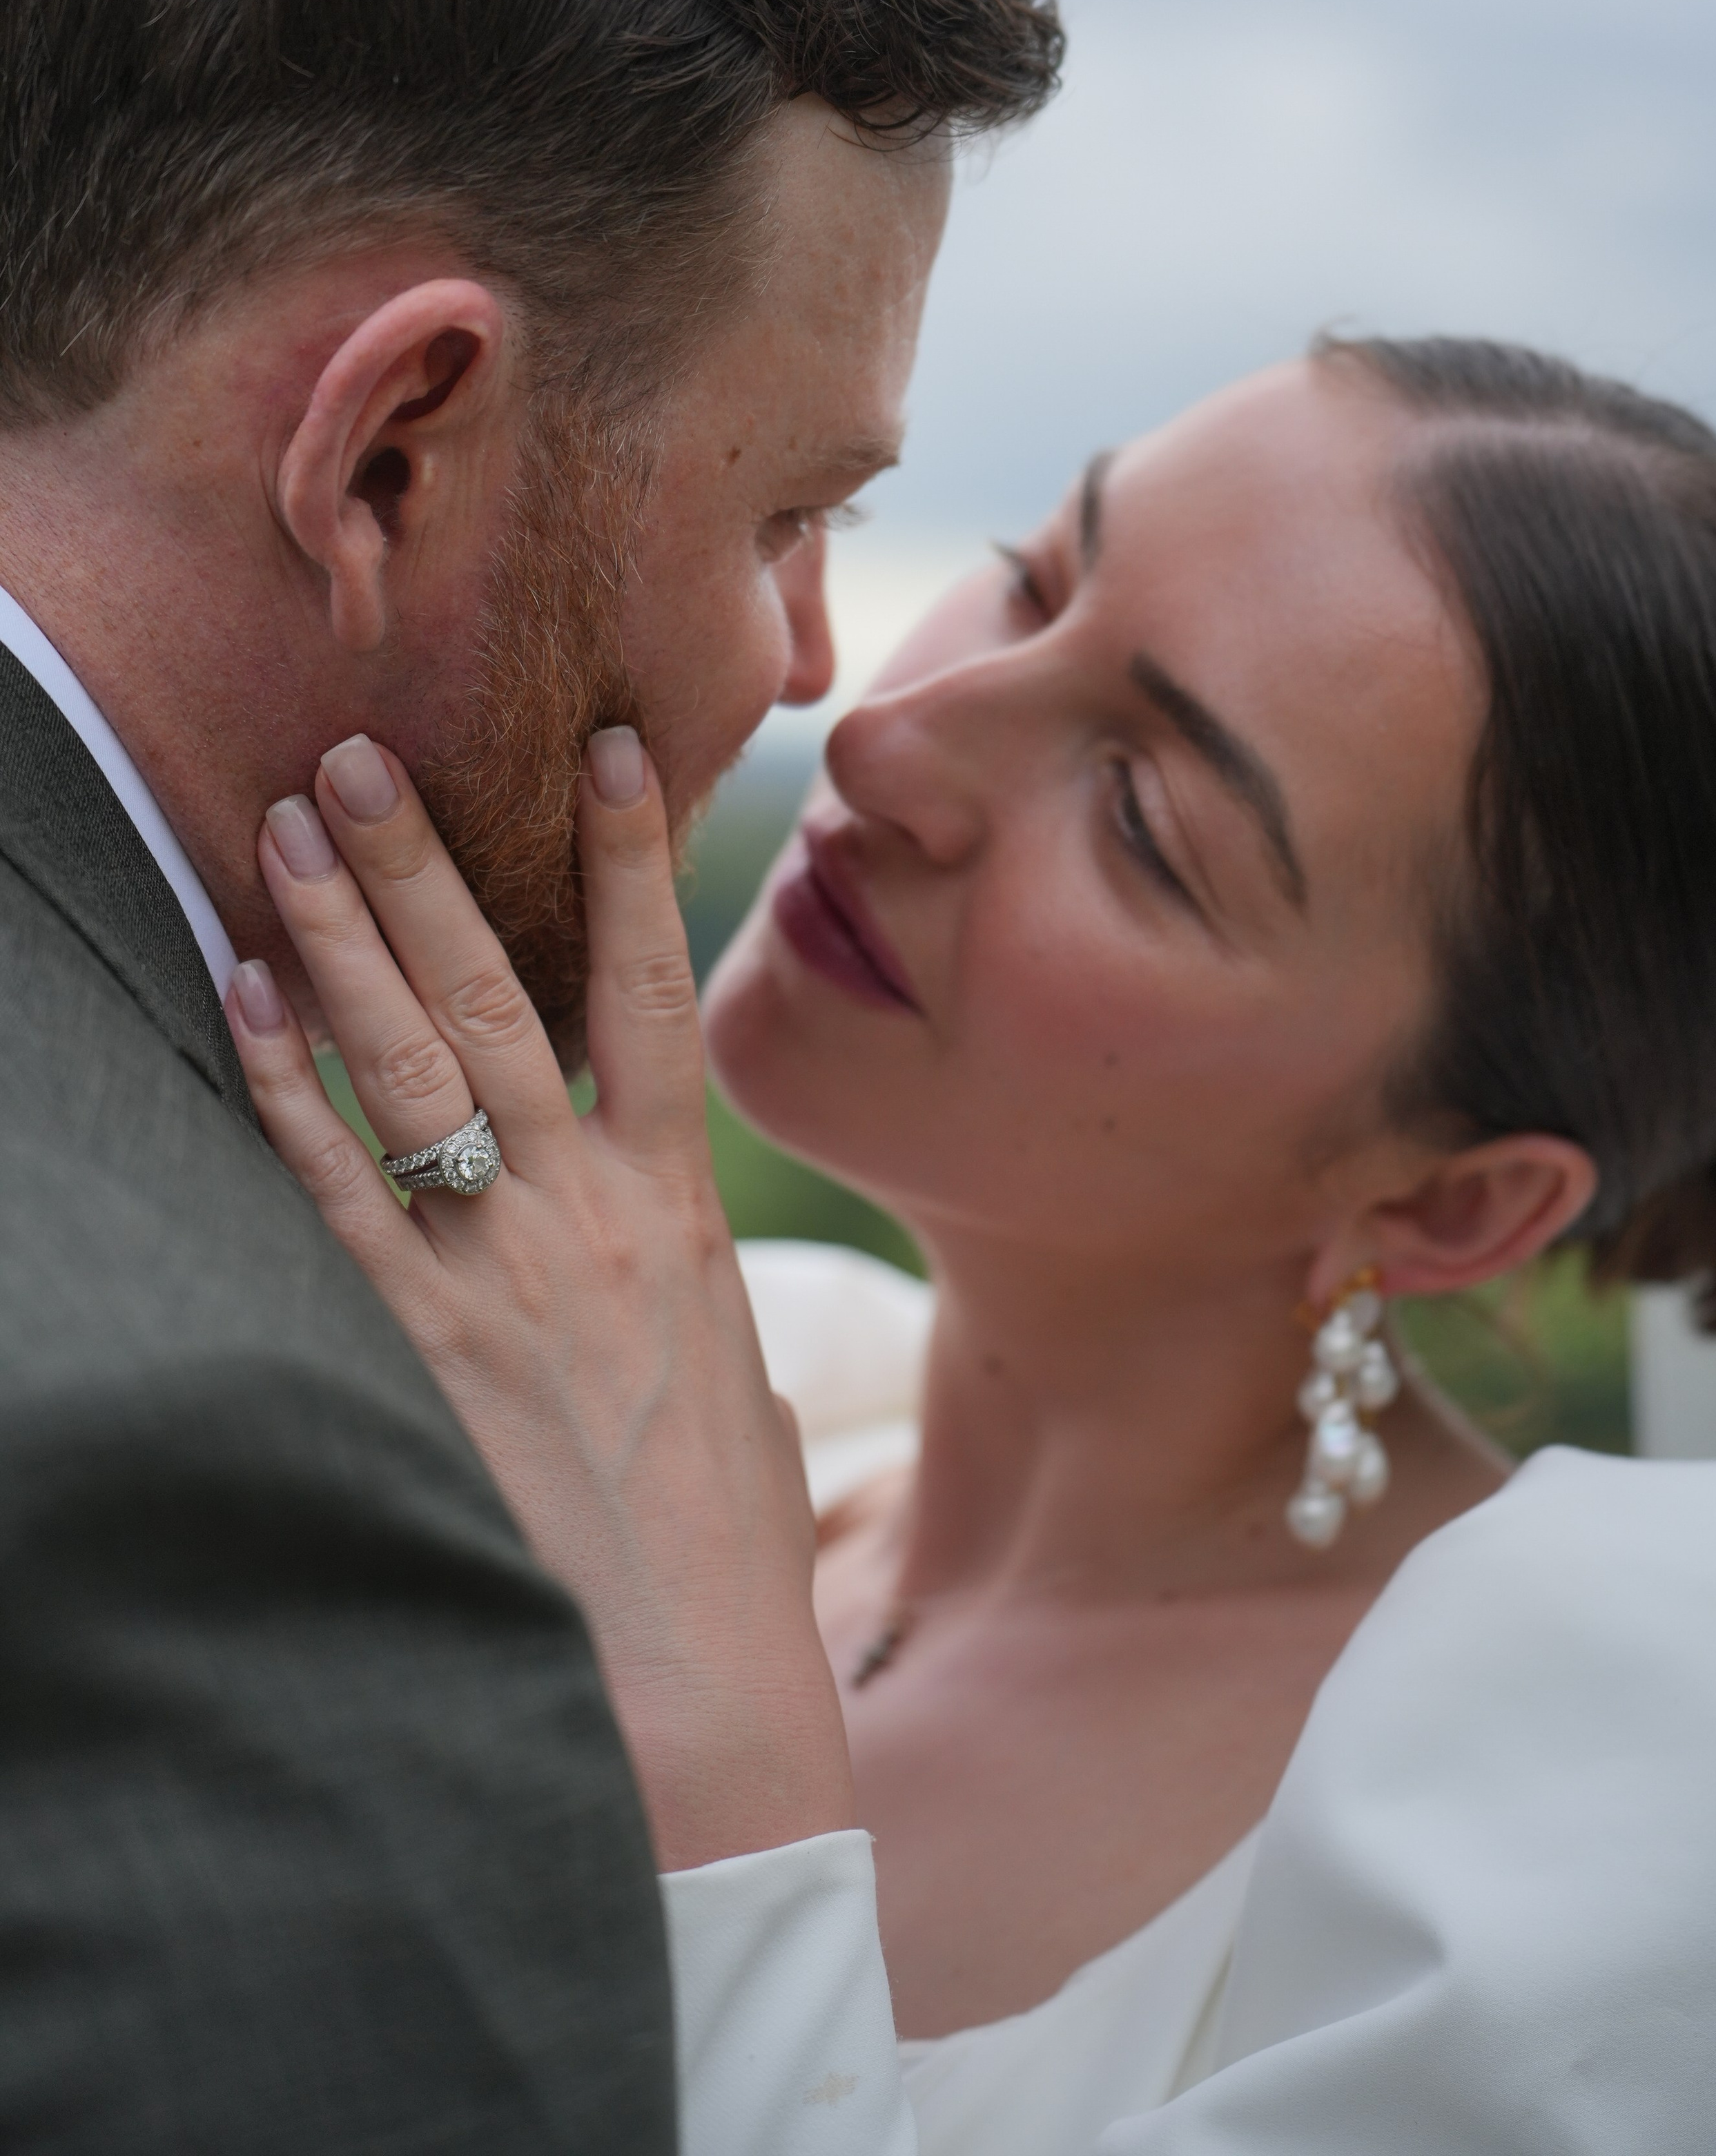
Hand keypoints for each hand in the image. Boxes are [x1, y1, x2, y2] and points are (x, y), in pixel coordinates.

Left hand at [225, 726, 853, 1869]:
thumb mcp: (744, 1395)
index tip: (612, 750)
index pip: (652, 995)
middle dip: (425, 867)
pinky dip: (279, 1087)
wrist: (693, 1698)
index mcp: (675, 1215)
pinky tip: (237, 997)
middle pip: (495, 1000)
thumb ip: (700, 1304)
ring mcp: (494, 1276)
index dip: (632, 863)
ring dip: (336, 938)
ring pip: (406, 1067)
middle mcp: (583, 1217)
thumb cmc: (724, 1555)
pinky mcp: (410, 1351)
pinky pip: (328, 1189)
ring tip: (281, 829)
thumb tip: (687, 1283)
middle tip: (359, 758)